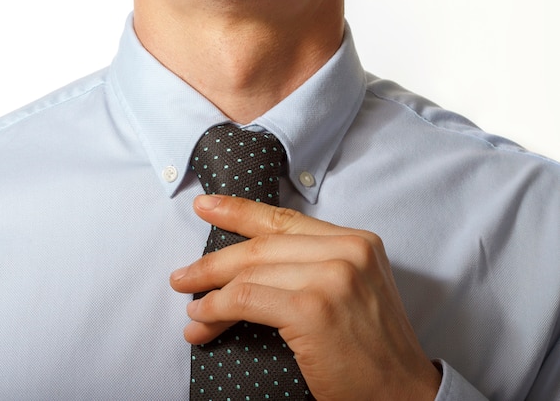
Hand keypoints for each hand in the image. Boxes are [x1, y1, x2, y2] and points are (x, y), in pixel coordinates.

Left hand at [171, 195, 440, 400]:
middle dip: (214, 261)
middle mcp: (347, 251)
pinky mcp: (314, 309)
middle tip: (184, 275)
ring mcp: (333, 277)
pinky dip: (217, 309)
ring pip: (250, 273)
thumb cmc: (371, 347)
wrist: (403, 391)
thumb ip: (312, 264)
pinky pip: (247, 300)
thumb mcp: (351, 288)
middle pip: (262, 246)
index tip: (207, 206)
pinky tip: (203, 319)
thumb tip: (248, 261)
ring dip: (210, 291)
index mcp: (356, 241)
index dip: (239, 210)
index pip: (285, 219)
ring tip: (190, 305)